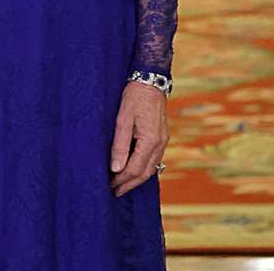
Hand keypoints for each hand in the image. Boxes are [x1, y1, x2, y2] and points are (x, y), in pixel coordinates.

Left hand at [109, 81, 168, 196]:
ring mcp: (163, 141)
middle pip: (145, 173)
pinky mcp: (162, 138)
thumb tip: (116, 168)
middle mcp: (160, 144)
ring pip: (151, 168)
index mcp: (150, 141)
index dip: (122, 180)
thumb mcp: (122, 119)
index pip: (135, 168)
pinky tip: (134, 171)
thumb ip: (120, 145)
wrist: (151, 82)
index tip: (109, 186)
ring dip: (137, 179)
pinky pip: (154, 159)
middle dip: (129, 184)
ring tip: (122, 185)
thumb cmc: (133, 97)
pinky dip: (144, 169)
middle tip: (115, 192)